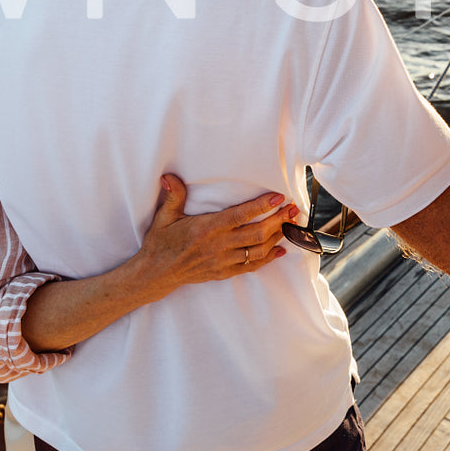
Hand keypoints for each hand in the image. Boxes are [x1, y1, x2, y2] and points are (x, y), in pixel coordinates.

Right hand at [133, 175, 293, 298]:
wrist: (156, 273)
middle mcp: (218, 245)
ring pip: (258, 250)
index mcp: (206, 229)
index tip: (277, 198)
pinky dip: (268, 258)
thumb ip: (174, 196)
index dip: (261, 207)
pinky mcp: (224, 272)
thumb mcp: (164, 217)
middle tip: (293, 209)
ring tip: (290, 225)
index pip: (240, 215)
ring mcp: (223, 261)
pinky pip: (251, 266)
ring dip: (277, 237)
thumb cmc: (161, 243)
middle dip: (278, 220)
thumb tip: (170, 177)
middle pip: (256, 233)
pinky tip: (279, 249)